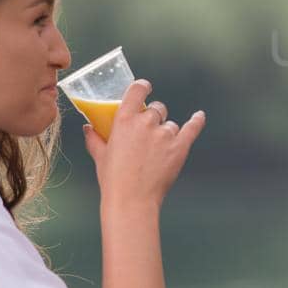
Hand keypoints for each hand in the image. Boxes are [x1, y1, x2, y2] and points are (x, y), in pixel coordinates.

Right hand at [84, 79, 205, 211]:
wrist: (132, 200)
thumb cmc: (113, 179)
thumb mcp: (101, 156)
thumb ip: (95, 138)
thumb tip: (88, 128)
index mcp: (124, 120)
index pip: (137, 91)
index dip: (142, 87)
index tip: (145, 87)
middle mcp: (146, 123)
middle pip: (156, 109)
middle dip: (153, 117)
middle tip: (148, 133)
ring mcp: (164, 134)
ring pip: (170, 125)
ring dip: (166, 132)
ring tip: (157, 152)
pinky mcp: (180, 146)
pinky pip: (192, 128)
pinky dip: (196, 121)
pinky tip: (199, 116)